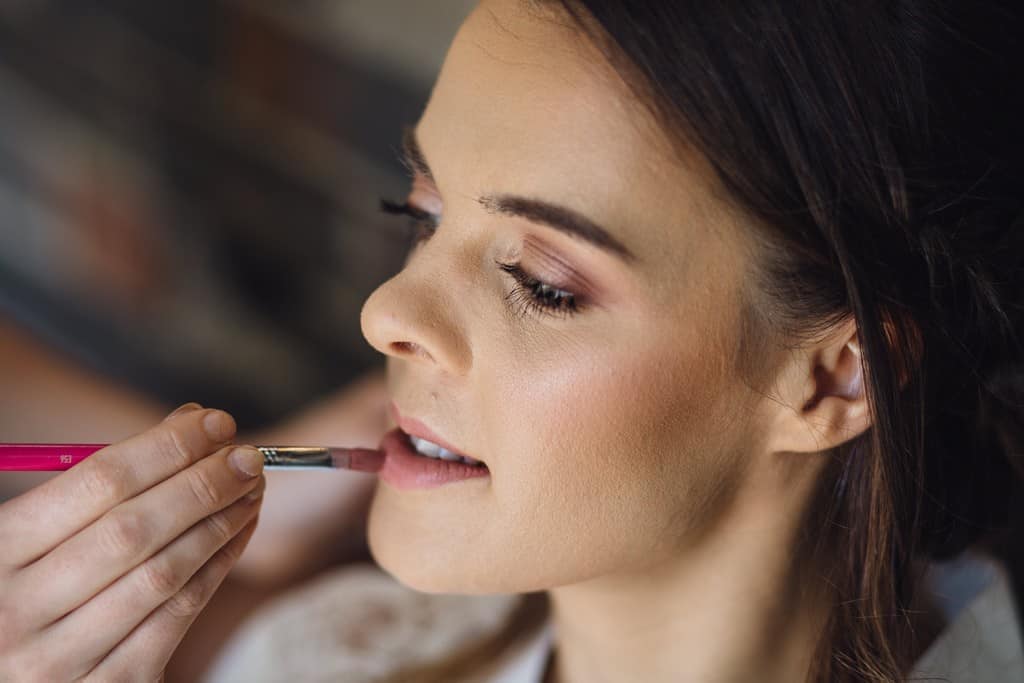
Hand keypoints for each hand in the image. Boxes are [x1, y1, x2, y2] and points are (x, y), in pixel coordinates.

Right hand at [0, 403, 264, 680]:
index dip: (167, 447)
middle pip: (134, 529)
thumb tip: (191, 423)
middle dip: (202, 484)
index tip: (217, 422)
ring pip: (164, 574)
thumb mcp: (46, 529)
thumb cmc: (40, 581)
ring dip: (220, 522)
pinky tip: (239, 532)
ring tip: (251, 489)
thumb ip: (109, 478)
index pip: (97, 483)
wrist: (17, 670)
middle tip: (248, 456)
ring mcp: (61, 658)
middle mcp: (18, 611)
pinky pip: (179, 614)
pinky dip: (218, 565)